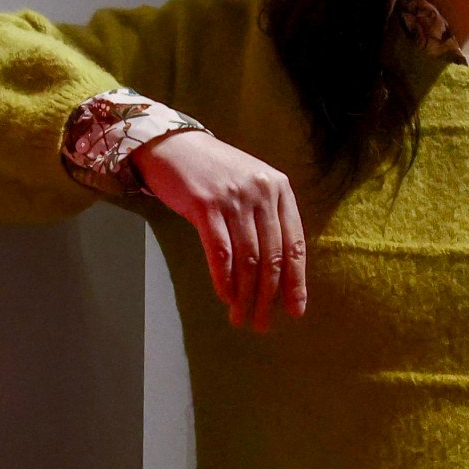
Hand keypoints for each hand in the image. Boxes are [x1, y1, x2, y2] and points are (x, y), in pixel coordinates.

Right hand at [136, 130, 309, 329]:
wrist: (173, 146)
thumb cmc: (214, 172)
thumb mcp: (251, 186)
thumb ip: (268, 219)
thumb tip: (279, 273)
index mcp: (280, 189)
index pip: (294, 243)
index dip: (296, 281)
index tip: (295, 310)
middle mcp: (261, 192)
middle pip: (271, 256)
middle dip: (268, 296)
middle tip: (262, 323)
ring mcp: (234, 198)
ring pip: (247, 259)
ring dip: (245, 294)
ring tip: (240, 317)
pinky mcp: (205, 205)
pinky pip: (220, 251)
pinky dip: (223, 279)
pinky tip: (225, 296)